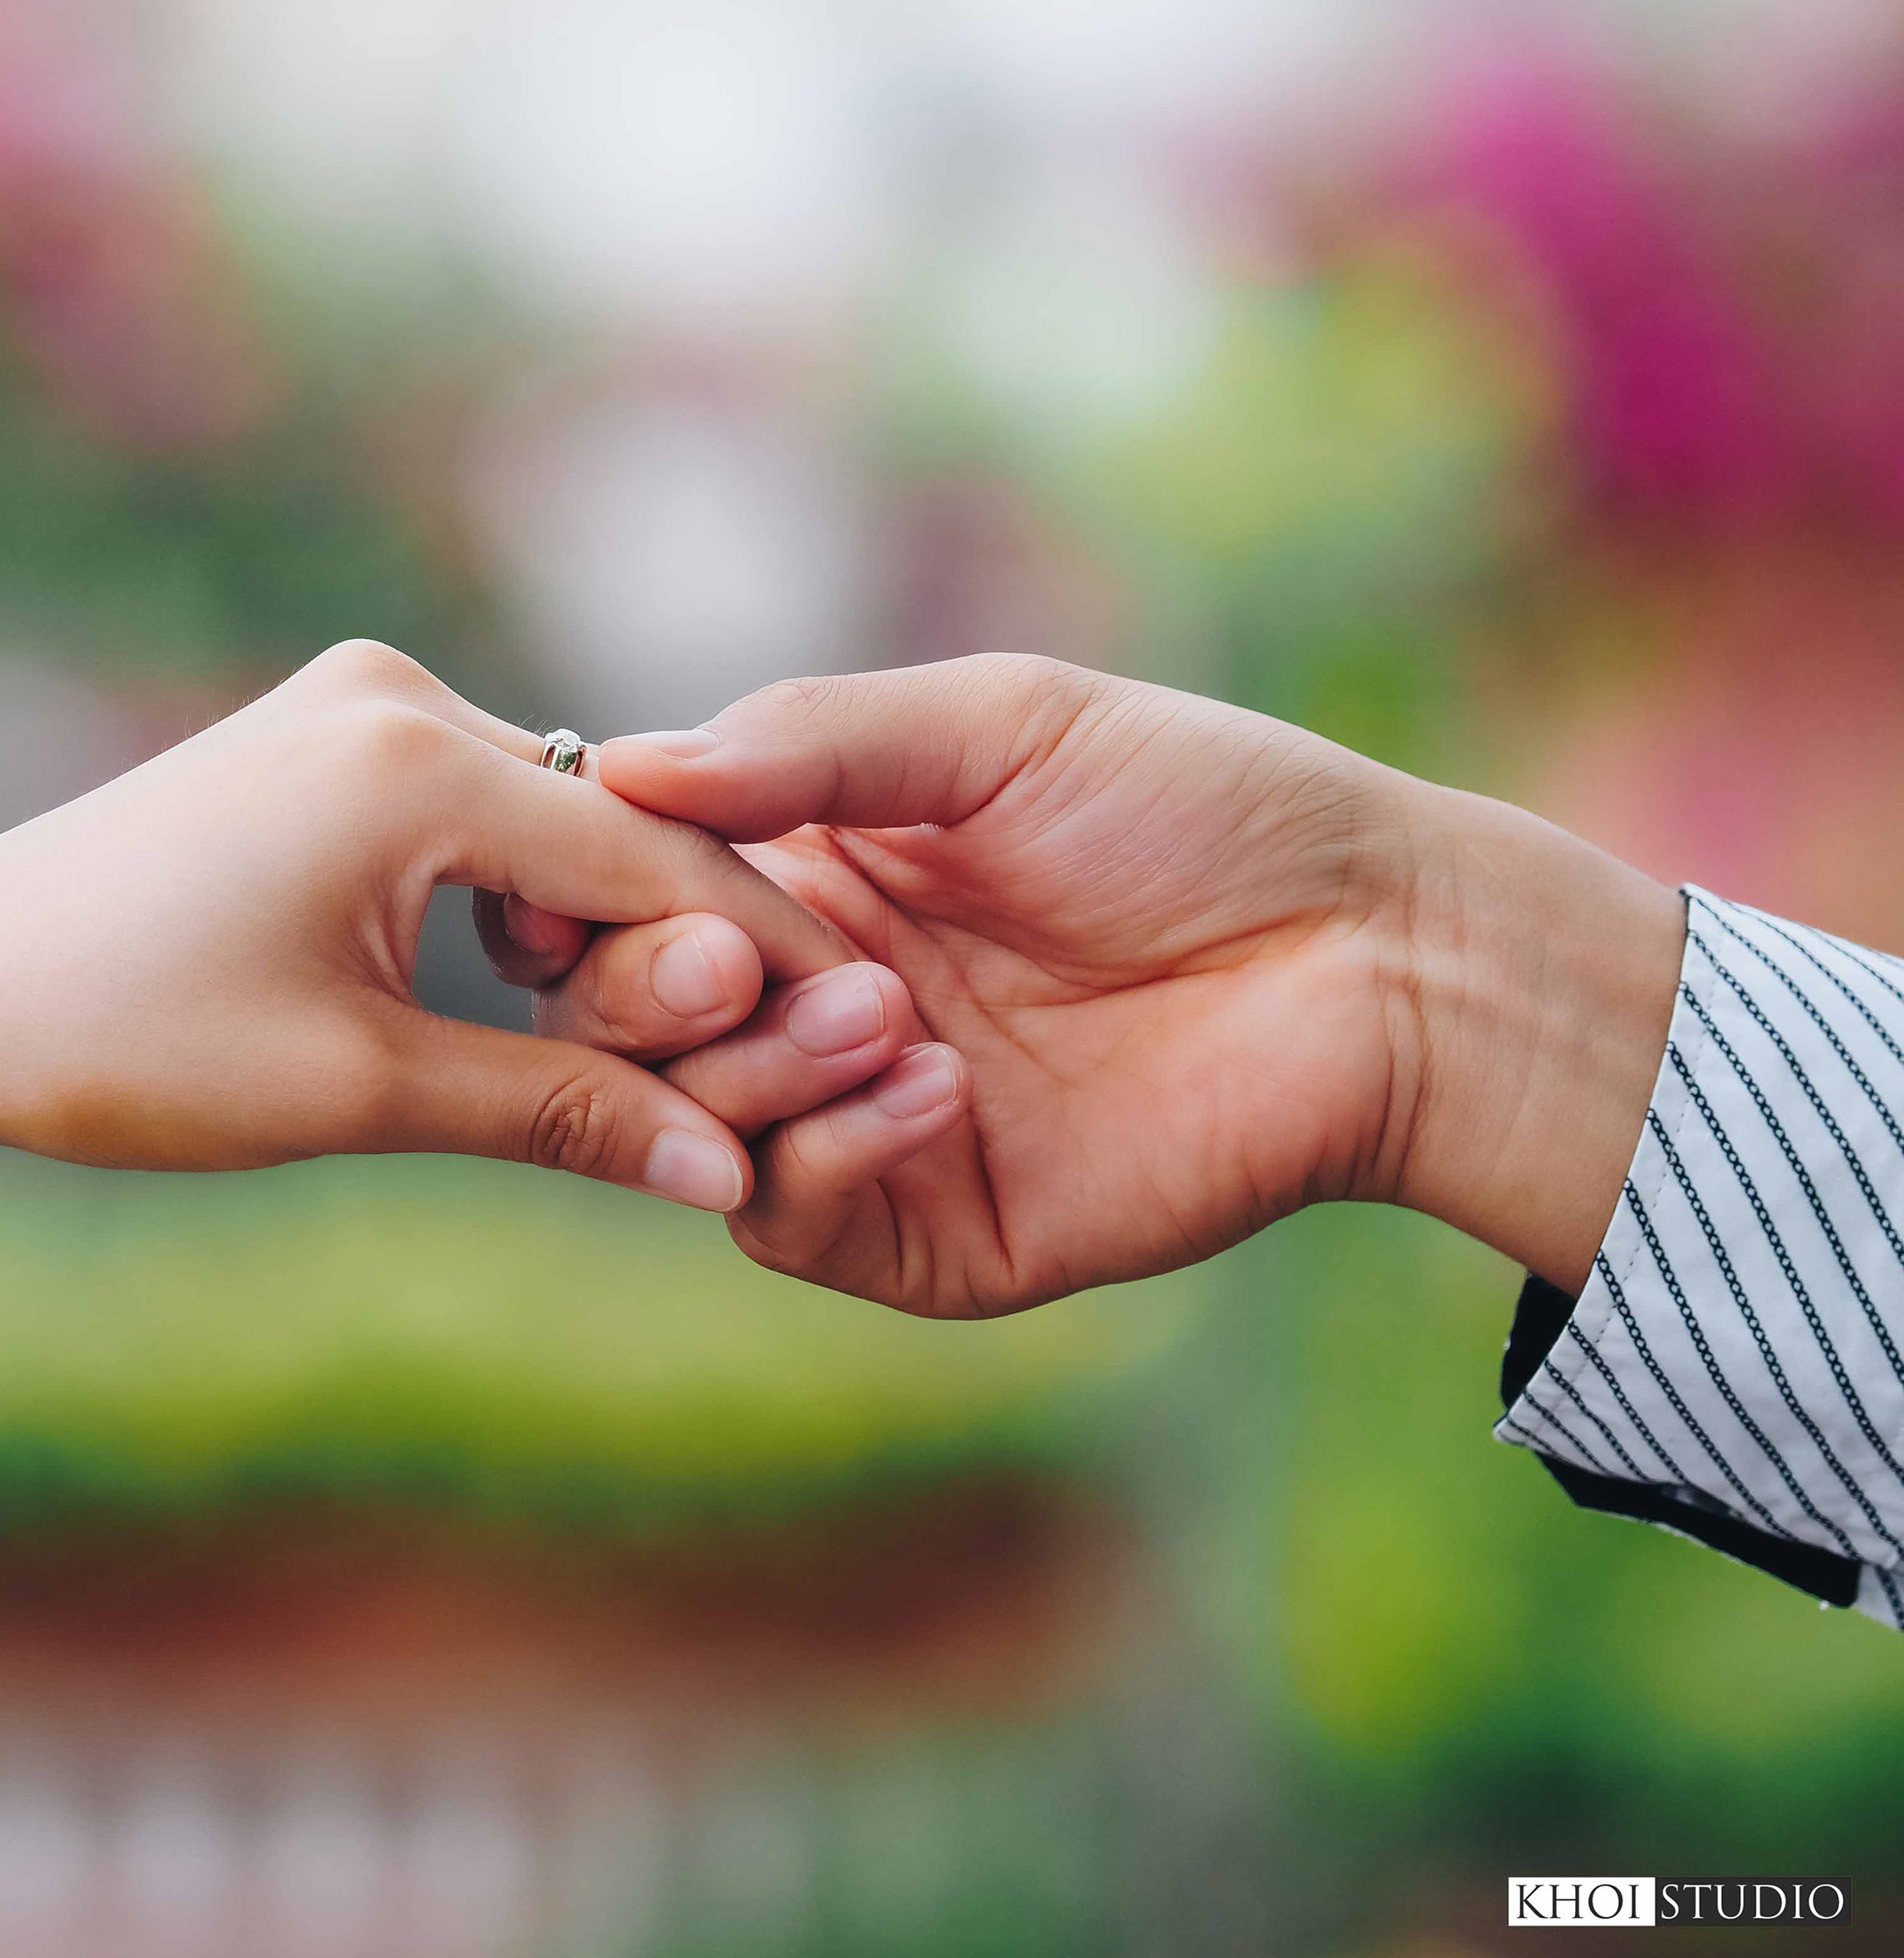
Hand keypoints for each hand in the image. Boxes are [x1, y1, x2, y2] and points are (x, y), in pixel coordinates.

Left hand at [0, 640, 868, 1208]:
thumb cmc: (123, 1040)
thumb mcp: (360, 1089)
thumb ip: (562, 1113)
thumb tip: (726, 1179)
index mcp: (417, 759)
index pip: (655, 871)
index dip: (763, 975)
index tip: (867, 1055)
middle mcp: (399, 695)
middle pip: (615, 838)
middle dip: (690, 960)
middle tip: (779, 1081)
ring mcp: (357, 703)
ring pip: (552, 829)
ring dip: (603, 937)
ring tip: (657, 1064)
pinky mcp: (327, 736)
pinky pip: (480, 816)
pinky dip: (524, 905)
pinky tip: (535, 994)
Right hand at [490, 655, 1682, 1313]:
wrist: (1378, 953)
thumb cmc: (1202, 808)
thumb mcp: (996, 726)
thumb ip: (807, 742)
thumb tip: (616, 762)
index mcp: (803, 871)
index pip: (616, 897)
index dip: (579, 892)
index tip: (585, 868)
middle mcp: (806, 1000)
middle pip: (620, 1026)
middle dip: (647, 990)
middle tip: (740, 956)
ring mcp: (861, 1122)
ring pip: (686, 1133)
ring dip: (749, 1071)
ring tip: (881, 1010)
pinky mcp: (931, 1230)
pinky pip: (795, 1217)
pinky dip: (828, 1155)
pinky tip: (929, 1087)